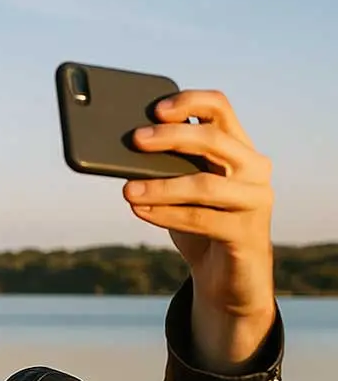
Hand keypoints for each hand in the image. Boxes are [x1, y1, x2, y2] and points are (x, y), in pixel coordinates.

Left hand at [122, 90, 275, 366]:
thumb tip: (124, 152)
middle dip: (171, 138)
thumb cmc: (201, 226)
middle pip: (213, 140)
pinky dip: (165, 215)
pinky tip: (139, 210)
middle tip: (135, 140)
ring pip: (205, 184)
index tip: (155, 109)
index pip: (220, 108)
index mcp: (239, 147)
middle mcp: (254, 168)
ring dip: (161, 185)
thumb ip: (168, 170)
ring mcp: (255, 200)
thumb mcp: (184, 193)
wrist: (228, 277)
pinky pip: (200, 220)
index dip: (189, 103)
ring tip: (127, 190)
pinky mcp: (246, 234)